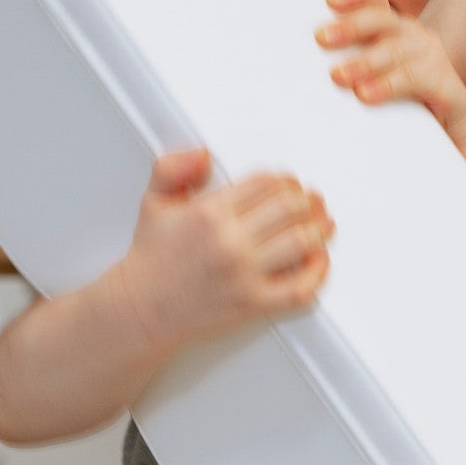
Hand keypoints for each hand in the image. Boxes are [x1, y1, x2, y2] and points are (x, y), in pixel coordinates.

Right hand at [112, 148, 333, 355]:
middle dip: (307, 200)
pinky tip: (319, 260)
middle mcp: (229, 241)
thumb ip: (173, 168)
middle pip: (291, 207)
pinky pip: (300, 287)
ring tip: (323, 224)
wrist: (141, 309)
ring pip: (302, 242)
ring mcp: (243, 274)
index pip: (266, 183)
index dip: (284, 179)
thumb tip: (202, 155)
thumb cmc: (151, 260)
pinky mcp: (253, 304)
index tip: (288, 184)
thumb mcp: (153, 203)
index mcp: (208, 212)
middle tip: (311, 201)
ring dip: (320, 229)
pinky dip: (318, 272)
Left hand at [317, 0, 465, 154]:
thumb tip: (311, 70)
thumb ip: (353, 69)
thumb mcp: (377, 80)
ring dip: (364, 61)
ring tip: (338, 76)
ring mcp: (431, 57)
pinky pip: (413, 78)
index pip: (376, 1)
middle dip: (351, 26)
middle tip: (322, 38)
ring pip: (395, 49)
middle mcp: (414, 36)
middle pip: (382, 19)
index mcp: (396, 30)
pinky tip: (365, 94)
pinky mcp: (444, 82)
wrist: (453, 134)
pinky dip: (387, 85)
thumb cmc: (407, 106)